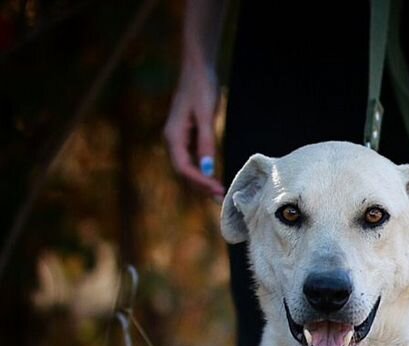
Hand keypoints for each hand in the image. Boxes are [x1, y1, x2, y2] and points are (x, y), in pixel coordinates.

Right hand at [164, 63, 224, 198]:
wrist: (197, 69)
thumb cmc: (201, 87)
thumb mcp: (205, 115)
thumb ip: (206, 143)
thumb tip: (207, 170)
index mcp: (172, 136)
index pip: (183, 168)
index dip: (199, 182)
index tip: (217, 190)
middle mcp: (172, 141)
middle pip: (184, 172)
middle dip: (201, 187)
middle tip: (220, 199)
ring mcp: (179, 140)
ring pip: (188, 168)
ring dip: (202, 182)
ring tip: (219, 193)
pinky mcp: (187, 137)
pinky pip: (193, 160)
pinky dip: (203, 171)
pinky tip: (214, 178)